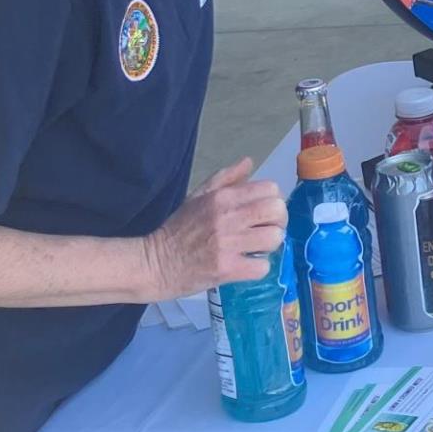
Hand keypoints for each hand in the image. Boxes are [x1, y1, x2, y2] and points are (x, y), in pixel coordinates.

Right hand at [143, 158, 287, 297]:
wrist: (155, 263)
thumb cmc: (178, 229)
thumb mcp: (198, 196)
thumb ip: (226, 178)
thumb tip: (248, 162)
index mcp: (222, 197)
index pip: (270, 189)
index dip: (273, 200)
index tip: (264, 212)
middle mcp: (227, 217)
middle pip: (277, 210)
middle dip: (278, 221)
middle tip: (266, 229)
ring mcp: (228, 243)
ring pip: (274, 238)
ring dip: (270, 245)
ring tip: (256, 248)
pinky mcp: (227, 268)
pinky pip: (262, 266)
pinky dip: (258, 267)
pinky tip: (247, 264)